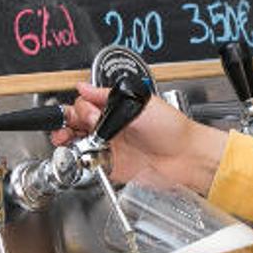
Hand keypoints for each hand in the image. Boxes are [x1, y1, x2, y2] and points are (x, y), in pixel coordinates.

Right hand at [51, 83, 227, 193]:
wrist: (186, 157)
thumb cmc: (171, 127)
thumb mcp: (139, 102)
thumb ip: (107, 96)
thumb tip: (84, 86)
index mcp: (115, 108)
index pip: (86, 105)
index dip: (83, 109)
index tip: (90, 115)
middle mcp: (110, 126)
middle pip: (77, 122)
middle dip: (69, 123)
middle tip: (74, 128)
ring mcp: (109, 146)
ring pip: (78, 142)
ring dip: (67, 140)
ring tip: (65, 141)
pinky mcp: (110, 166)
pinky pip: (87, 163)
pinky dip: (78, 160)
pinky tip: (79, 155)